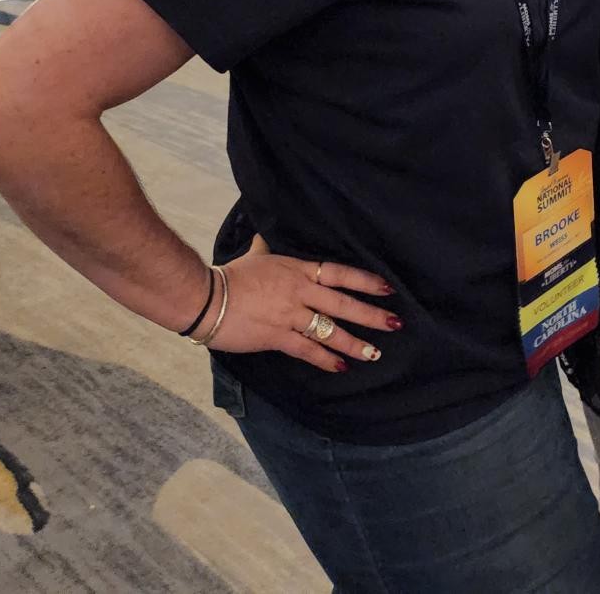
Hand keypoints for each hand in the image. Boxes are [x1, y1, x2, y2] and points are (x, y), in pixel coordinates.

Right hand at [206, 236, 398, 371]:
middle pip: (344, 304)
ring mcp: (290, 315)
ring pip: (330, 331)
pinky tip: (341, 367)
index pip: (341, 273)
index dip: (366, 281)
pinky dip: (325, 359)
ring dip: (354, 343)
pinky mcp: (276, 337)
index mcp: (299, 270)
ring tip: (374, 352)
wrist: (204, 298)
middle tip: (396, 323)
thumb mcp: (255, 256)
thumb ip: (266, 248)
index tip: (387, 289)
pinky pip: (307, 350)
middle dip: (372, 315)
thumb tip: (265, 233)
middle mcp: (300, 292)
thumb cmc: (229, 276)